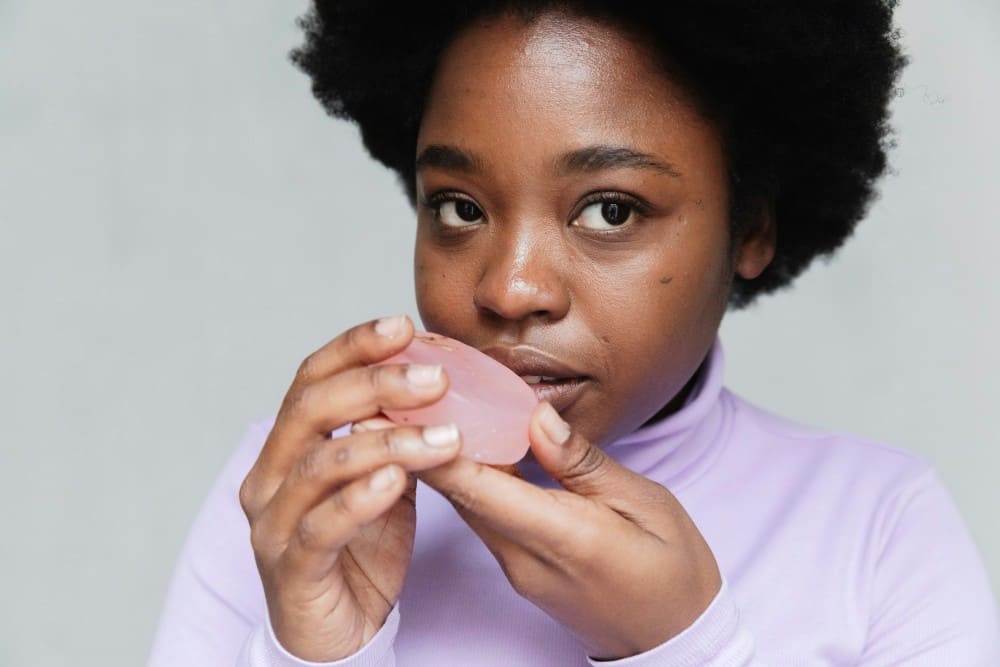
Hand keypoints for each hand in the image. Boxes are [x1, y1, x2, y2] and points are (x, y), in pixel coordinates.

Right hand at [238, 315, 462, 661]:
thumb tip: (439, 383)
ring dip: (388, 442)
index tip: (404, 325)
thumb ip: (394, 436)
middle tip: (437, 378)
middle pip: (311, 409)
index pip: (311, 379)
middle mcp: (269, 477)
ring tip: (446, 435)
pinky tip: (400, 481)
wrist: (337, 633)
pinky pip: (323, 525)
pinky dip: (362, 498)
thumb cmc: (359, 550)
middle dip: (376, 384)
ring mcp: (274, 524)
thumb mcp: (383, 480)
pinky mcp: (292, 569)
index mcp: (288, 448)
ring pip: (322, 464)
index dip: (354, 347)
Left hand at [418, 401, 721, 659]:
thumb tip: (536, 417)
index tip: (411, 408)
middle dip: (432, 444)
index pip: (479, 488)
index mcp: (562, 537)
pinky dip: (473, 480)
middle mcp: (524, 559)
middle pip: (461, 494)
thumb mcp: (645, 502)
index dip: (438, 448)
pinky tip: (474, 445)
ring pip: (468, 505)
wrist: (675, 639)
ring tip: (438, 408)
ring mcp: (516, 570)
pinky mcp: (518, 571)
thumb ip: (583, 462)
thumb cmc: (672, 570)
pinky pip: (484, 517)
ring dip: (449, 460)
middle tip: (416, 391)